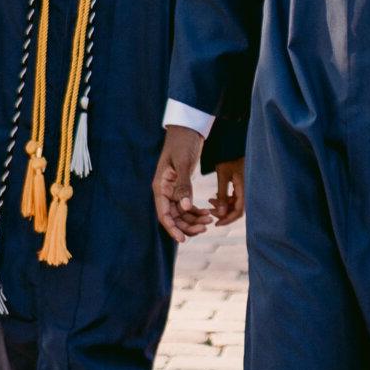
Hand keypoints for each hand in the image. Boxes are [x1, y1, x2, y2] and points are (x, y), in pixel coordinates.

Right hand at [153, 126, 213, 241]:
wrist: (188, 130)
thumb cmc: (182, 143)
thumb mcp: (183, 163)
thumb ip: (184, 185)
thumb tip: (185, 207)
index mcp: (160, 186)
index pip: (164, 214)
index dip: (172, 229)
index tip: (183, 240)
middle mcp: (165, 191)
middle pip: (174, 217)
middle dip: (188, 226)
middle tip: (205, 228)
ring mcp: (173, 190)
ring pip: (182, 214)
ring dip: (194, 220)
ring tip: (209, 221)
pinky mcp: (182, 188)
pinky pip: (187, 206)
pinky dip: (196, 212)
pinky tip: (207, 213)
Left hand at [213, 158, 246, 228]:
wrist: (233, 144)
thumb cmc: (228, 157)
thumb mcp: (223, 175)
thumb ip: (222, 195)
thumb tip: (221, 214)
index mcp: (244, 188)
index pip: (239, 211)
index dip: (228, 220)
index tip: (216, 224)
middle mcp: (247, 189)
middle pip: (237, 209)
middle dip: (224, 213)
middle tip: (210, 211)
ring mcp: (244, 186)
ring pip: (235, 203)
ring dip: (223, 206)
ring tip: (210, 202)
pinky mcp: (241, 183)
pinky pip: (234, 196)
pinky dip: (225, 199)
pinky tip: (215, 196)